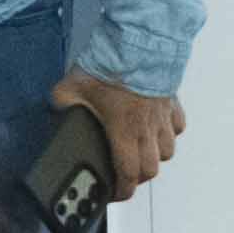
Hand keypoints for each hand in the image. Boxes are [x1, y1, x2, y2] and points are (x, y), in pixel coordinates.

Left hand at [56, 72, 184, 199]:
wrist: (140, 38)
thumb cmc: (112, 63)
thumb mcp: (73, 85)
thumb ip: (62, 102)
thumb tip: (56, 109)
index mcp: (123, 131)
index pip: (127, 174)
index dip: (122, 191)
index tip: (114, 194)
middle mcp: (147, 128)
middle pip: (150, 169)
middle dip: (136, 178)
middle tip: (124, 175)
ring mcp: (163, 116)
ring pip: (167, 151)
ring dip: (154, 157)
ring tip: (139, 153)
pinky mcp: (173, 101)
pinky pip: (177, 126)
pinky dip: (168, 133)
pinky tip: (156, 128)